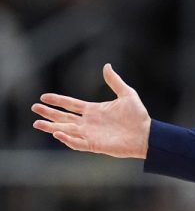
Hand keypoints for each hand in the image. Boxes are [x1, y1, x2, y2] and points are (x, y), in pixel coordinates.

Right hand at [31, 64, 150, 158]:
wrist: (146, 133)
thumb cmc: (137, 115)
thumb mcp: (127, 94)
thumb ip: (114, 81)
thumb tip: (106, 66)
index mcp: (94, 110)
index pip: (70, 104)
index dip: (57, 100)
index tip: (43, 97)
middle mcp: (89, 122)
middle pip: (64, 117)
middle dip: (49, 113)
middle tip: (33, 108)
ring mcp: (90, 134)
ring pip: (66, 130)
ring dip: (51, 127)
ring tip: (37, 123)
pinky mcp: (94, 145)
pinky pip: (77, 143)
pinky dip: (67, 139)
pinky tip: (58, 132)